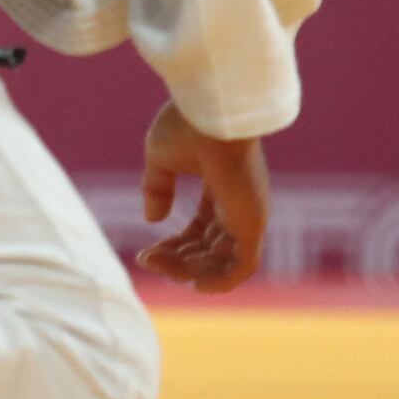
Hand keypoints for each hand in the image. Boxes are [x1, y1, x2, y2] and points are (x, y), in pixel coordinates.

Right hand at [136, 100, 270, 293]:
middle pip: (209, 247)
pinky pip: (242, 266)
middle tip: (146, 260)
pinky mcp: (252, 223)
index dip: (174, 245)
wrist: (208, 112)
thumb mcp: (161, 158)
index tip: (146, 251)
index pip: (200, 229)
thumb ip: (158, 188)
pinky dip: (223, 281)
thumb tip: (153, 219)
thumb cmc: (186, 126)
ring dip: (188, 270)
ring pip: (221, 260)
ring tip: (156, 264)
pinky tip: (195, 286)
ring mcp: (247, 214)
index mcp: (220, 186)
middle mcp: (238, 204)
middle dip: (176, 260)